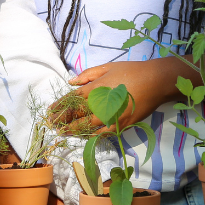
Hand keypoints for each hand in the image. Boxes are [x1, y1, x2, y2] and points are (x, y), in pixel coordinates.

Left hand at [51, 60, 173, 133]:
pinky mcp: (121, 124)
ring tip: (63, 132)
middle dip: (62, 120)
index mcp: (95, 88)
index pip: (71, 99)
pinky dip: (92, 135)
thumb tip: (71, 81)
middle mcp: (100, 104)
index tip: (50, 111)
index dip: (59, 106)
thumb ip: (88, 74)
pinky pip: (103, 133)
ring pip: (87, 126)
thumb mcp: (108, 67)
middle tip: (51, 124)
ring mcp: (110, 116)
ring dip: (73, 130)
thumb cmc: (131, 71)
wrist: (155, 81)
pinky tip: (85, 137)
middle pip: (76, 114)